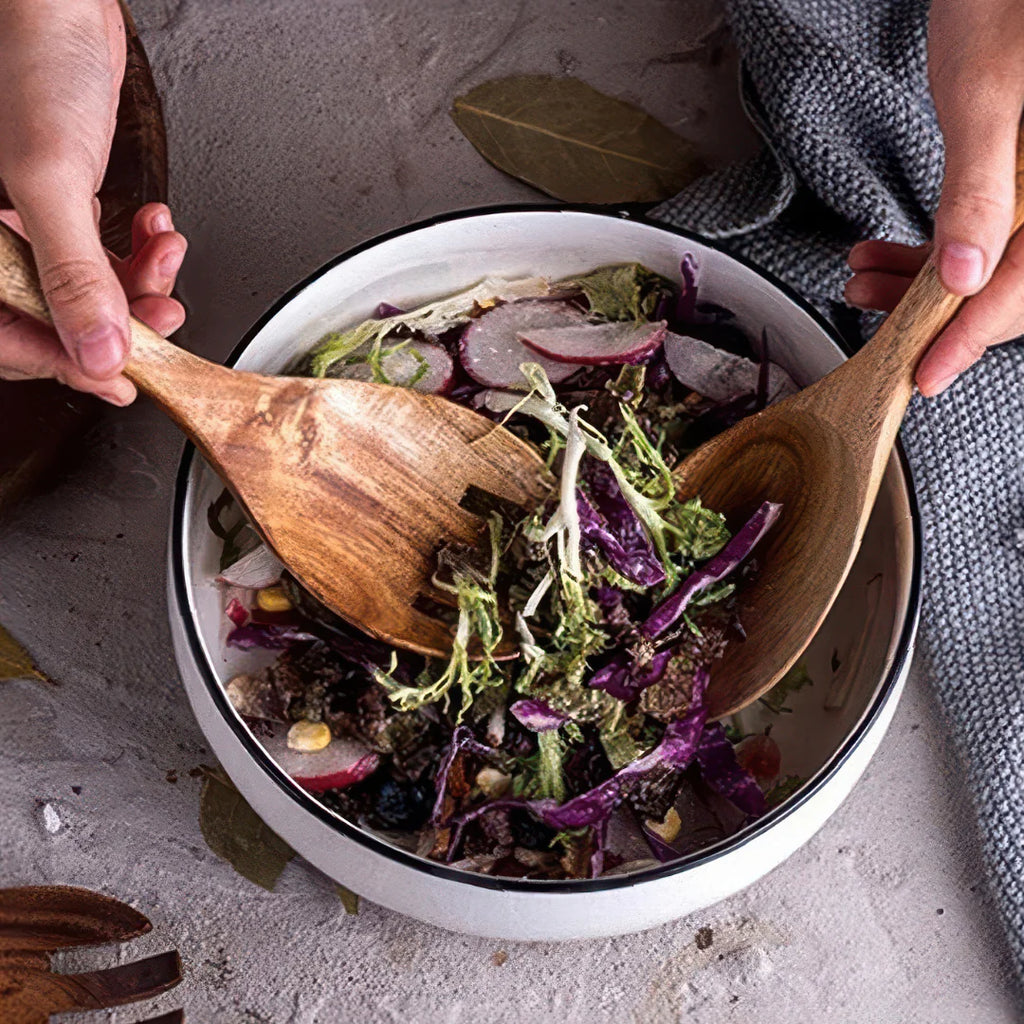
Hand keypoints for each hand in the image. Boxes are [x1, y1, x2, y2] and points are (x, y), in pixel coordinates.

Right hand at [0, 0, 183, 404]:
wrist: (58, 5)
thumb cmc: (32, 60)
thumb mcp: (50, 177)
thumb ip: (73, 273)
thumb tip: (99, 355)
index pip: (11, 339)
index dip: (69, 366)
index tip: (123, 379)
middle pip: (55, 321)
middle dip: (118, 322)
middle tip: (161, 321)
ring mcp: (29, 224)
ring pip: (87, 291)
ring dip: (139, 286)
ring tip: (165, 263)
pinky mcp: (63, 205)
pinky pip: (102, 253)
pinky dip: (138, 251)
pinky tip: (156, 232)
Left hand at [844, 0, 1023, 395]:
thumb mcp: (985, 95)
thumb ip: (977, 190)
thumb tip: (963, 277)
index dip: (973, 335)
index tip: (927, 373)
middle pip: (1013, 284)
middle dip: (936, 312)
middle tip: (877, 323)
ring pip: (991, 263)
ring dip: (920, 283)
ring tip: (863, 282)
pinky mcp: (1021, 179)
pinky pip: (984, 232)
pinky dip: (930, 249)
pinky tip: (883, 254)